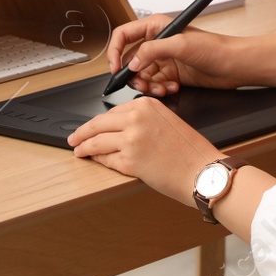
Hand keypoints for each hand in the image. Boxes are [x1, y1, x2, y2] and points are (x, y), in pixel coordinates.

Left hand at [66, 95, 221, 207]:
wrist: (202, 171)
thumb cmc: (190, 151)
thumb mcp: (166, 121)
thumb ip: (142, 119)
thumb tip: (117, 129)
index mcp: (147, 104)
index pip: (112, 112)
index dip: (97, 122)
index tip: (89, 126)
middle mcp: (137, 118)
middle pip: (98, 124)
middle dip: (82, 133)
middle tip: (73, 138)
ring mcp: (131, 139)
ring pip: (96, 142)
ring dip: (84, 148)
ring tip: (78, 151)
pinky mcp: (129, 160)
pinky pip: (106, 160)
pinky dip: (98, 161)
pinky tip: (94, 161)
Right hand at [106, 14, 247, 94]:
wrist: (234, 65)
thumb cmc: (215, 47)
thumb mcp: (181, 45)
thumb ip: (152, 51)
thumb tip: (132, 63)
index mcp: (156, 27)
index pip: (123, 36)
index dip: (115, 52)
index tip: (115, 69)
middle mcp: (157, 42)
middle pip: (130, 61)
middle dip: (135, 76)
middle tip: (144, 84)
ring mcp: (164, 59)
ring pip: (141, 76)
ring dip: (148, 85)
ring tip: (162, 88)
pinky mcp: (171, 74)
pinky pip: (154, 84)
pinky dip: (160, 89)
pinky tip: (173, 87)